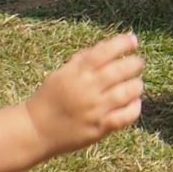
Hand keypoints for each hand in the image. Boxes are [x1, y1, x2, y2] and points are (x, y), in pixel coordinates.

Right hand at [24, 32, 144, 155]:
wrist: (35, 130)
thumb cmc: (51, 98)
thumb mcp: (61, 74)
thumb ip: (83, 60)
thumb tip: (110, 45)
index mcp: (76, 73)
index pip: (104, 52)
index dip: (122, 43)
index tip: (133, 41)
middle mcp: (87, 89)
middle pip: (121, 70)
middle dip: (135, 64)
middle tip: (138, 63)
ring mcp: (94, 109)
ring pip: (127, 92)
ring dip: (136, 85)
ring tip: (135, 84)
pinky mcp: (99, 128)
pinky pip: (125, 116)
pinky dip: (134, 108)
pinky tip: (134, 102)